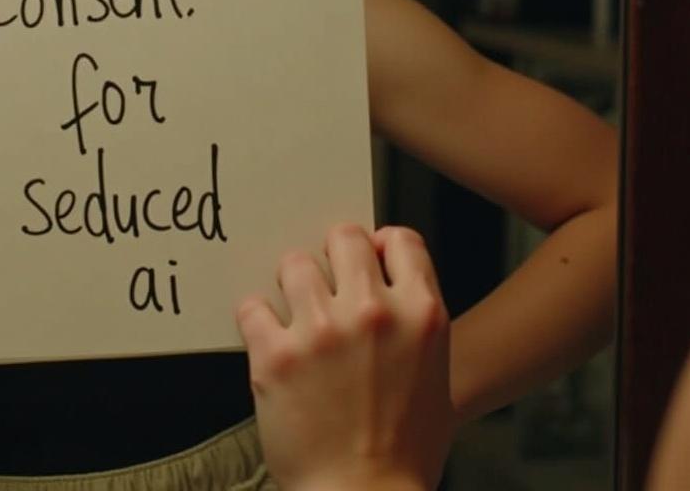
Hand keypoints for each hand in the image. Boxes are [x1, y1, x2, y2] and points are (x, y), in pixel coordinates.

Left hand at [237, 224, 454, 490]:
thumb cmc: (404, 452)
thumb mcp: (437, 379)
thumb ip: (415, 325)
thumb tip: (387, 292)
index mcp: (422, 314)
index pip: (400, 239)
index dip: (380, 247)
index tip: (367, 259)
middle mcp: (373, 312)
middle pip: (343, 238)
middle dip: (332, 256)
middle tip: (324, 282)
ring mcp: (322, 330)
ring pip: (294, 264)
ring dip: (291, 284)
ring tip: (293, 311)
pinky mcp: (276, 354)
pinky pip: (253, 307)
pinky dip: (256, 319)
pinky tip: (266, 336)